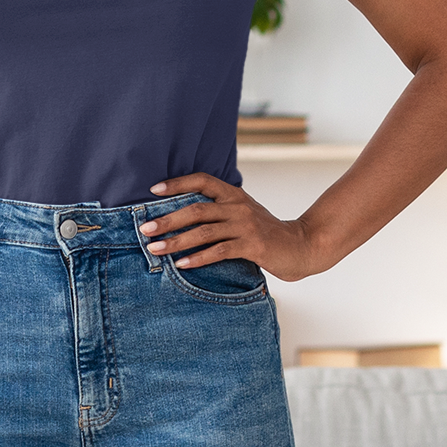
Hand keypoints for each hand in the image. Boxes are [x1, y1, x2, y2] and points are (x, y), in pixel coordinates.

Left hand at [141, 173, 324, 282]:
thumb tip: (182, 216)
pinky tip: (181, 265)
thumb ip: (220, 212)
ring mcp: (245, 225)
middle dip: (167, 219)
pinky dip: (197, 258)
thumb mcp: (243, 215)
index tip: (153, 190)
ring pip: (203, 231)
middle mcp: (238, 206)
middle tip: (144, 229)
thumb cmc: (266, 233)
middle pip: (196, 209)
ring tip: (155, 249)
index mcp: (234, 195)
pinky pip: (219, 251)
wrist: (301, 246)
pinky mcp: (252, 245)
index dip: (177, 183)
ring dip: (176, 241)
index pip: (202, 180)